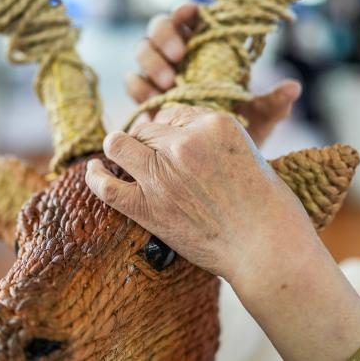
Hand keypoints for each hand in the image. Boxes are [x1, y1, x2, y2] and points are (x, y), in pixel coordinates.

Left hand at [85, 104, 314, 284]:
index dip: (173, 129)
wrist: (266, 248)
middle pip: (149, 127)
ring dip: (120, 149)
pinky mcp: (149, 207)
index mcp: (214, 122)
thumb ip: (211, 138)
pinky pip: (108, 185)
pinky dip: (95, 176)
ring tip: (120, 155)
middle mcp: (186, 142)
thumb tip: (177, 131)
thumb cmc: (264, 203)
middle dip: (151, 141)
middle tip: (159, 162)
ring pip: (121, 144)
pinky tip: (93, 170)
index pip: (176, 112)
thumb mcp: (246, 150)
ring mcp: (164, 174)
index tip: (176, 145)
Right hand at [126, 3, 301, 147]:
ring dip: (152, 61)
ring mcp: (158, 73)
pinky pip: (134, 81)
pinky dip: (141, 87)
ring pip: (143, 50)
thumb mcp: (261, 119)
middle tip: (179, 55)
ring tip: (169, 83)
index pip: (190, 15)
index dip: (186, 9)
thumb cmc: (241, 133)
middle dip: (165, 35)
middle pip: (159, 27)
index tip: (192, 13)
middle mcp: (179, 54)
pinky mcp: (145, 96)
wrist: (217, 170)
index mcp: (206, 46)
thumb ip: (273, 103)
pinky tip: (155, 101)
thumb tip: (294, 87)